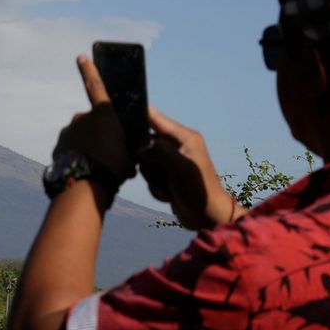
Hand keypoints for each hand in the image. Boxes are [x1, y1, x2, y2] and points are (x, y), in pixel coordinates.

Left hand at [53, 56, 136, 185]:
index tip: (81, 57)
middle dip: (99, 137)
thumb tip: (125, 156)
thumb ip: (126, 148)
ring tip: (98, 168)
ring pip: (81, 138)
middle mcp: (83, 118)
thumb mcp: (130, 156)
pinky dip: (77, 158)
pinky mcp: (59, 146)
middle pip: (93, 124)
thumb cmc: (114, 168)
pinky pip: (71, 149)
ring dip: (88, 149)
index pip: (95, 85)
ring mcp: (69, 131)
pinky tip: (85, 172)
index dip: (89, 69)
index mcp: (104, 113)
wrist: (86, 184)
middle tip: (109, 157)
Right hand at [138, 106, 236, 228]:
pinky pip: (150, 176)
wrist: (208, 217)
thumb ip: (159, 151)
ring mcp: (171, 162)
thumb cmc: (198, 189)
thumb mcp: (180, 166)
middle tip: (157, 172)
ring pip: (146, 162)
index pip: (156, 118)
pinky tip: (168, 195)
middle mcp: (177, 146)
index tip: (121, 112)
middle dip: (148, 161)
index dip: (140, 114)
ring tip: (167, 187)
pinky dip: (156, 187)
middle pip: (146, 143)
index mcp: (184, 137)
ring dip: (153, 178)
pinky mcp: (167, 176)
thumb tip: (140, 148)